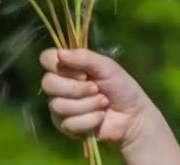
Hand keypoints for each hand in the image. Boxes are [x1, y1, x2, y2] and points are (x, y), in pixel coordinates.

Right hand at [40, 48, 179, 164]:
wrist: (132, 115)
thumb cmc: (121, 87)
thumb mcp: (107, 67)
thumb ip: (85, 58)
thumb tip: (61, 53)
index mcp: (69, 67)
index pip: (46, 58)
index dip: (60, 65)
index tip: (82, 72)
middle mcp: (60, 85)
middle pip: (48, 83)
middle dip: (76, 88)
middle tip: (96, 88)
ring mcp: (60, 106)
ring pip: (58, 105)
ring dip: (87, 104)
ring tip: (103, 102)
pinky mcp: (65, 125)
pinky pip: (68, 123)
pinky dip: (90, 119)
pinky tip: (100, 116)